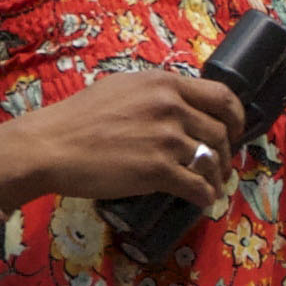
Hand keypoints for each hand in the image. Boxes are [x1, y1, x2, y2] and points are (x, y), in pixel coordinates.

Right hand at [0, 68, 246, 207]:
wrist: (49, 146)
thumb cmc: (77, 118)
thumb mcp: (122, 88)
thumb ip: (155, 93)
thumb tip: (180, 102)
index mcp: (165, 84)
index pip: (222, 96)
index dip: (236, 116)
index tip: (235, 130)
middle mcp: (171, 107)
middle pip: (221, 132)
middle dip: (226, 152)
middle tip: (221, 165)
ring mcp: (167, 139)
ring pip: (212, 160)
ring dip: (218, 177)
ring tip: (213, 185)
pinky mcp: (159, 170)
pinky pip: (198, 186)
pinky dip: (206, 196)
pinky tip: (203, 201)